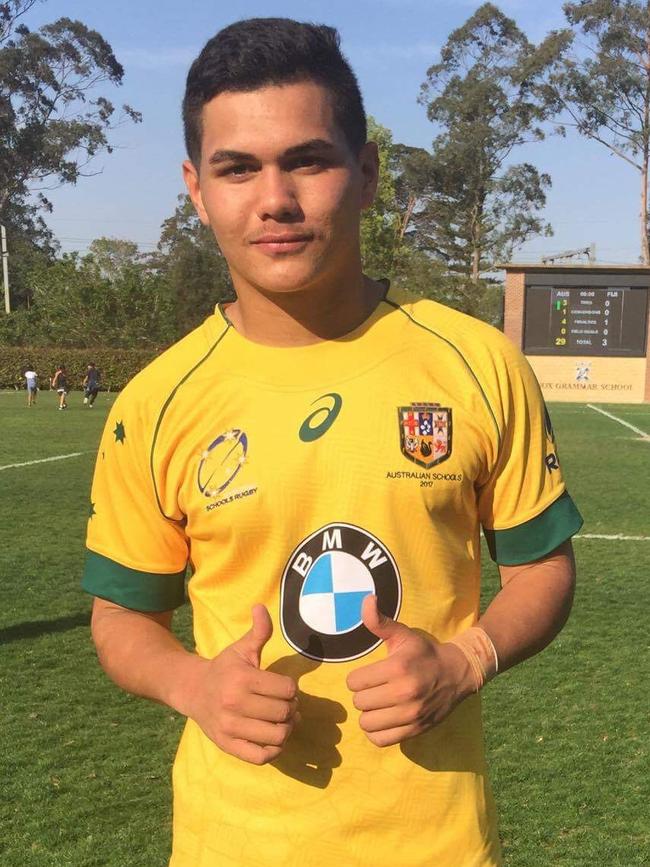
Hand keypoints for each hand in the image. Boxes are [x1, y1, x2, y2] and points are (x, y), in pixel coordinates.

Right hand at [184, 604, 298, 764]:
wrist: (192, 690)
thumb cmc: (224, 668)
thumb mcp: (241, 648)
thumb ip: (258, 631)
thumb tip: (261, 607)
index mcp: (242, 678)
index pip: (287, 690)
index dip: (292, 689)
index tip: (285, 688)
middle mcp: (235, 704)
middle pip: (284, 713)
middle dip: (292, 709)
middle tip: (286, 705)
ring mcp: (230, 728)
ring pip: (277, 736)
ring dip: (286, 729)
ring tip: (282, 721)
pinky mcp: (227, 746)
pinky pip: (261, 757)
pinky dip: (274, 750)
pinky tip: (273, 738)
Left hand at [346, 596, 473, 746]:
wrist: (457, 673)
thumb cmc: (424, 653)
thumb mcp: (403, 634)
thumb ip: (380, 621)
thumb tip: (367, 599)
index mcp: (398, 668)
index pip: (354, 682)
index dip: (357, 678)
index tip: (369, 674)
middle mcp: (405, 693)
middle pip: (359, 703)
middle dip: (363, 695)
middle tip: (375, 689)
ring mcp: (411, 715)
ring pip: (367, 723)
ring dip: (369, 714)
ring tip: (378, 704)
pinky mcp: (416, 730)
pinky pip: (380, 740)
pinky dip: (377, 732)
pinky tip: (384, 719)